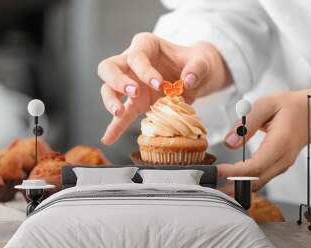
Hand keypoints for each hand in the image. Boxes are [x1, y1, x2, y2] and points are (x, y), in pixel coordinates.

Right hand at [98, 32, 231, 144]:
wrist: (197, 76)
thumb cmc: (195, 63)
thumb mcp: (202, 62)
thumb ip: (197, 68)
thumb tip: (188, 81)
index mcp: (146, 45)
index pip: (137, 55)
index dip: (145, 69)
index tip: (159, 83)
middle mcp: (131, 63)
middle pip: (109, 67)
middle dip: (117, 80)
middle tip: (133, 92)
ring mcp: (130, 83)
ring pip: (108, 89)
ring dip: (111, 101)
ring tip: (119, 113)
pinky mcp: (135, 102)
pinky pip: (121, 115)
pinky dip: (115, 127)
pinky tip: (109, 139)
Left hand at [218, 88, 310, 193]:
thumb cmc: (289, 107)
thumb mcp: (266, 104)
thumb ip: (246, 123)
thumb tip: (230, 142)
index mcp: (280, 143)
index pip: (256, 166)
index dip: (235, 172)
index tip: (218, 171)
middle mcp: (282, 159)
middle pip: (255, 181)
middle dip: (232, 186)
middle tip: (210, 185)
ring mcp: (280, 166)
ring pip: (257, 184)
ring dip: (236, 188)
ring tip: (214, 187)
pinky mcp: (276, 168)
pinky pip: (259, 180)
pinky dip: (243, 183)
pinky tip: (227, 182)